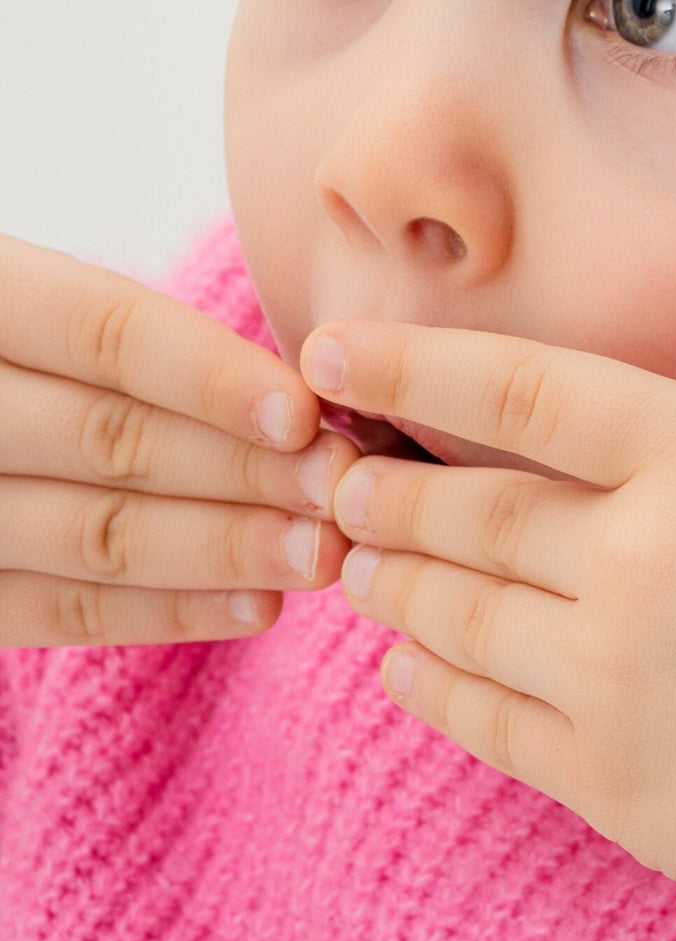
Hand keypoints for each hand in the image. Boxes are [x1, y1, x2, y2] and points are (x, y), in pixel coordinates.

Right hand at [0, 235, 355, 646]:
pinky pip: (61, 610)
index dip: (209, 375)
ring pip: (94, 533)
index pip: (98, 331)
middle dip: (241, 467)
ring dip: (224, 547)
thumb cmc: (26, 350)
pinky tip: (260, 607)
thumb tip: (299, 386)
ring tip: (320, 554)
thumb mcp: (35, 290)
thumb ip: (131, 333)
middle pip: (109, 438)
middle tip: (340, 487)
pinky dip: (167, 610)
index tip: (304, 413)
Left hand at [304, 245, 675, 940]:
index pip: (524, 393)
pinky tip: (404, 669)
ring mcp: (613, 680)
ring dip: (394, 581)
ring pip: (457, 614)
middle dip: (387, 488)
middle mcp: (640, 564)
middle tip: (337, 479)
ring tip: (358, 563)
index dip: (413, 365)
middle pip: (469, 511)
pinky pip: (482, 721)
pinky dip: (427, 687)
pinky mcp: (607, 780)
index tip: (333, 350)